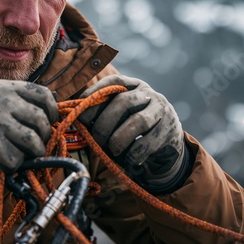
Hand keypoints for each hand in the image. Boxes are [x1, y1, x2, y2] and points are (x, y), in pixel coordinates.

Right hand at [0, 80, 57, 197]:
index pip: (41, 93)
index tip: (50, 120)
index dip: (51, 109)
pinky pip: (19, 159)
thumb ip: (17, 101)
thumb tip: (54, 104)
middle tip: (35, 143)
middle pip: (40, 119)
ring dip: (32, 152)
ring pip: (34, 141)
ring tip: (22, 154)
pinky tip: (1, 161)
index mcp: (1, 89)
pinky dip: (13, 165)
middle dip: (43, 135)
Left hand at [79, 75, 187, 192]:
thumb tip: (74, 119)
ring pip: (138, 121)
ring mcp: (162, 110)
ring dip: (119, 139)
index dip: (95, 96)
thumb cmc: (132, 129)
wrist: (166, 146)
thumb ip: (100, 114)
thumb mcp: (118, 116)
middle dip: (104, 124)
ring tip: (112, 151)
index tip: (81, 115)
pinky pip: (149, 142)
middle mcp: (148, 93)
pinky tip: (128, 161)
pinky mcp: (170, 131)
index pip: (113, 82)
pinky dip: (134, 154)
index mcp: (132, 85)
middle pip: (124, 102)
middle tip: (96, 140)